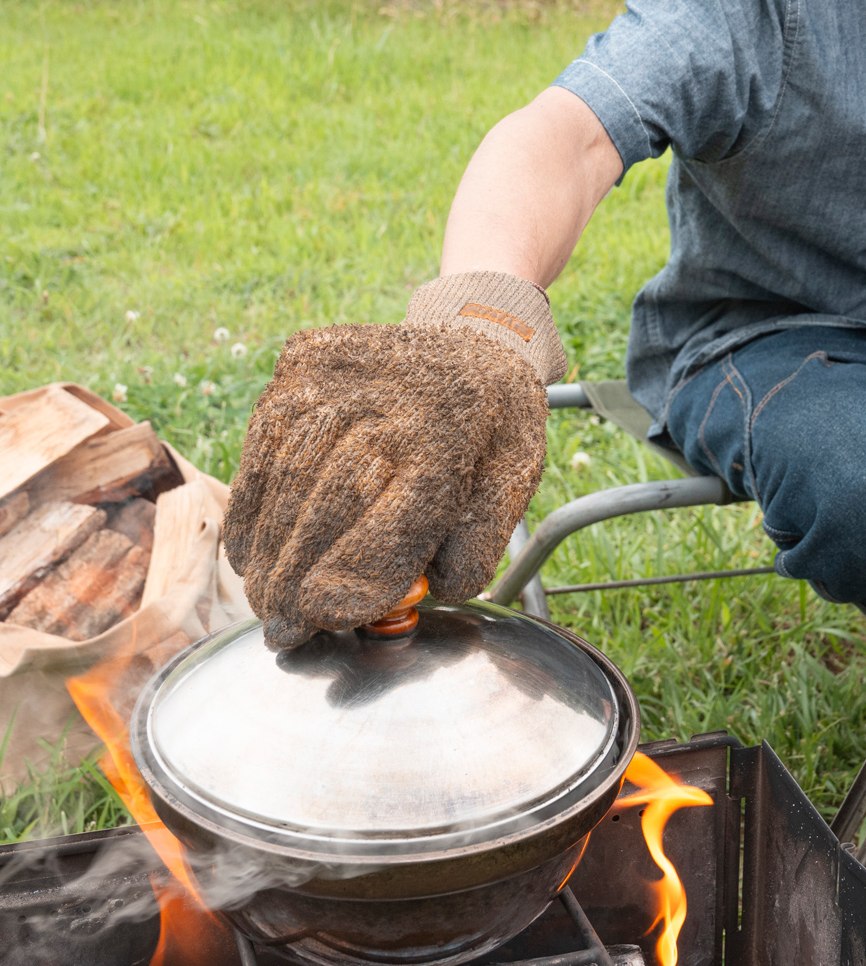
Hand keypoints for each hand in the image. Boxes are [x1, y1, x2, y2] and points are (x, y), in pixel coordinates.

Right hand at [225, 273, 564, 647]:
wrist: (477, 336)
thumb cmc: (493, 429)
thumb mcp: (514, 486)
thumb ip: (475, 550)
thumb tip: (425, 594)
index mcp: (447, 448)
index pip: (385, 535)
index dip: (345, 590)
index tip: (322, 621)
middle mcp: (387, 409)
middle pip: (322, 514)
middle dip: (293, 586)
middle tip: (283, 630)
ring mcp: (337, 380)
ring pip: (282, 482)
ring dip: (266, 552)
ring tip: (266, 598)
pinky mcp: (302, 363)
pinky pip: (260, 445)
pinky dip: (251, 503)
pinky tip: (253, 546)